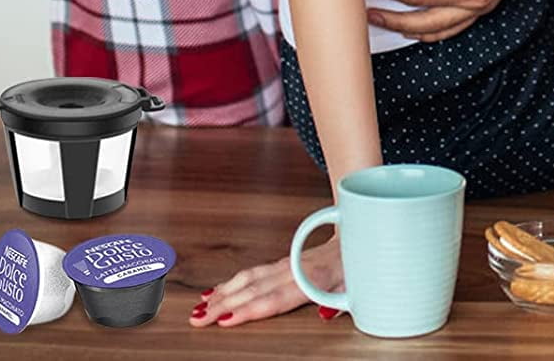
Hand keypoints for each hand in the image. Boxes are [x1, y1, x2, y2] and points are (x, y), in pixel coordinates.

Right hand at [190, 234, 342, 328]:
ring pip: (246, 279)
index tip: (226, 318)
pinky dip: (230, 283)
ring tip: (199, 308)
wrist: (354, 235)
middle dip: (222, 304)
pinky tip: (214, 292)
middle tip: (198, 318)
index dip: (248, 309)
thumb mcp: (355, 287)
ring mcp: (283, 265)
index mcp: (309, 278)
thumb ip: (340, 303)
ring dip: (221, 293)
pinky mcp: (279, 264)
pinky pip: (250, 273)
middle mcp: (291, 270)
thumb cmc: (354, 265)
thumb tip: (325, 317)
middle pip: (251, 289)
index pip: (273, 299)